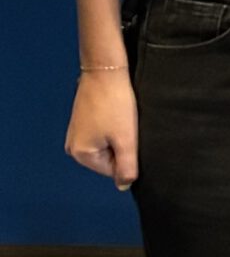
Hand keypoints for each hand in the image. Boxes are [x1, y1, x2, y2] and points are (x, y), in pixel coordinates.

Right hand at [67, 68, 138, 188]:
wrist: (105, 71)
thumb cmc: (116, 105)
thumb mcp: (126, 140)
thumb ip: (127, 167)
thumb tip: (123, 186)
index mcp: (81, 155)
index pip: (114, 171)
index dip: (128, 156)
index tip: (128, 136)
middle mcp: (73, 147)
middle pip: (109, 159)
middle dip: (122, 146)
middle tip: (126, 127)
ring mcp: (76, 133)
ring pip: (108, 146)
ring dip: (119, 137)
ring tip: (121, 120)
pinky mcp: (82, 122)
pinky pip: (103, 134)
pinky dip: (114, 128)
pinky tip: (116, 115)